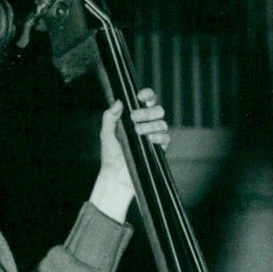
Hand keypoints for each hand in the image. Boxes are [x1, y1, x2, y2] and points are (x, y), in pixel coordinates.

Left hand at [90, 88, 169, 221]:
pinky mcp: (158, 150)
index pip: (148, 100)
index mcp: (137, 117)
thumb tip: (118, 102)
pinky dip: (159, 137)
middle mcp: (148, 125)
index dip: (147, 95)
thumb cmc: (110, 154)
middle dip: (147, 111)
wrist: (115, 176)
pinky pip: (166, 138)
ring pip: (163, 123)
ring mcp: (154, 137)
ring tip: (137, 132)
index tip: (139, 96)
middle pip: (158, 110)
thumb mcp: (106, 133)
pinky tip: (150, 139)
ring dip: (151, 124)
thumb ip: (110, 117)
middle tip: (134, 118)